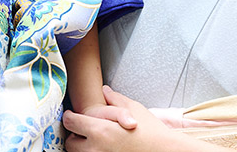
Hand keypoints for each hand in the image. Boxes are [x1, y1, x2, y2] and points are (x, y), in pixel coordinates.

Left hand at [64, 86, 207, 151]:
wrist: (166, 151)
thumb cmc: (151, 131)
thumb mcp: (133, 108)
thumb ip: (114, 99)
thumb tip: (104, 90)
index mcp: (99, 131)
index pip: (70, 122)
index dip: (70, 116)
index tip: (73, 115)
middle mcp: (96, 149)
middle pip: (70, 142)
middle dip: (74, 135)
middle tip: (84, 129)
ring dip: (82, 147)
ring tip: (94, 140)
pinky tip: (103, 148)